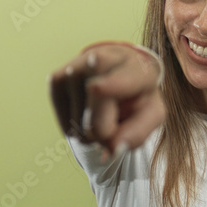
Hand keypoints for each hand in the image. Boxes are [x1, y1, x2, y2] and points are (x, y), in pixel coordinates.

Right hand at [48, 42, 164, 160]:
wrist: (115, 74)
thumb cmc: (136, 97)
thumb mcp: (151, 114)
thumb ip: (138, 133)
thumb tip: (113, 148)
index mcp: (134, 65)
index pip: (118, 77)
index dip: (110, 86)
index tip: (97, 88)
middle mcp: (100, 58)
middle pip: (94, 114)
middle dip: (104, 132)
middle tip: (116, 122)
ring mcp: (74, 68)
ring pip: (78, 125)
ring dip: (91, 132)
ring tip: (101, 111)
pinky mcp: (55, 79)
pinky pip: (66, 126)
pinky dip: (77, 129)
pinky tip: (86, 110)